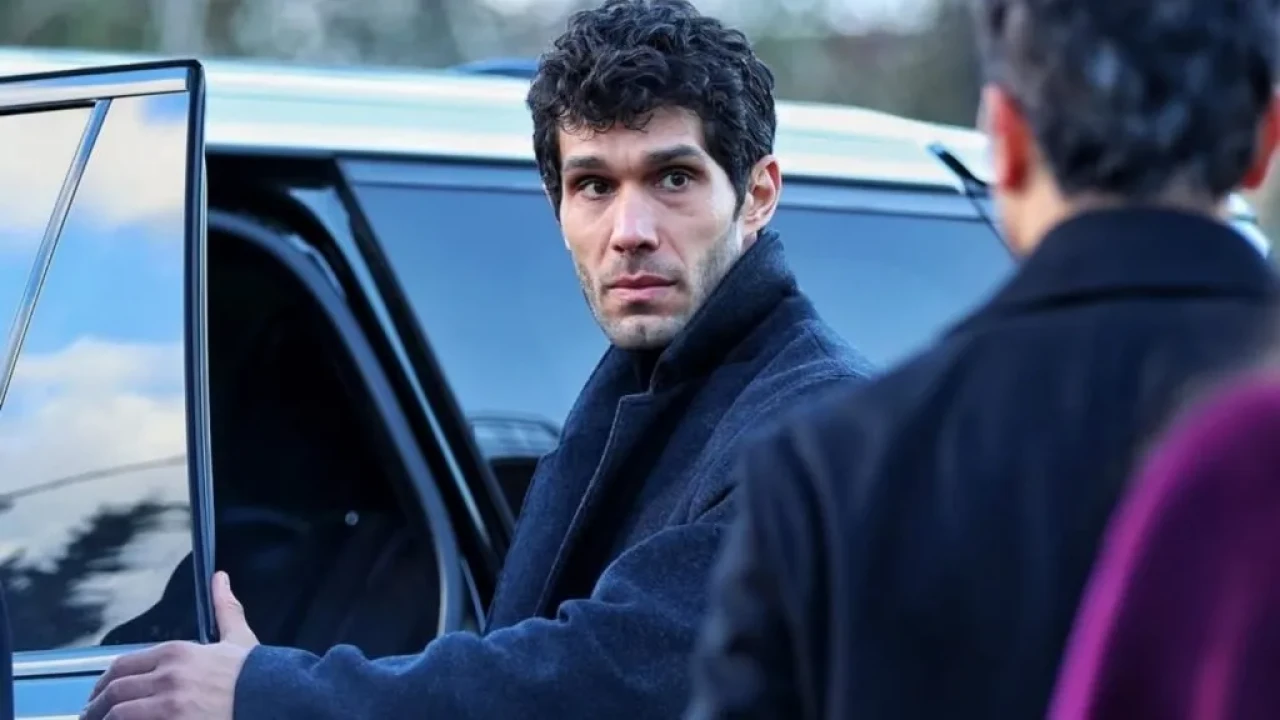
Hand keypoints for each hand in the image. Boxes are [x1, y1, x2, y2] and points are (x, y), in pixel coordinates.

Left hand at [80, 571, 258, 719]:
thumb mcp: (239, 638)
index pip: (123, 665)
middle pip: (114, 689)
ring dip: (104, 719)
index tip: (101, 694)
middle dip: (97, 705)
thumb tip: (220, 578)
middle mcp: (168, 674)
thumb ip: (225, 608)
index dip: (105, 682)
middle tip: (91, 715)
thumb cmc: (258, 673)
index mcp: (178, 651)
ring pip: (117, 711)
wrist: (276, 696)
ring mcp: (167, 702)